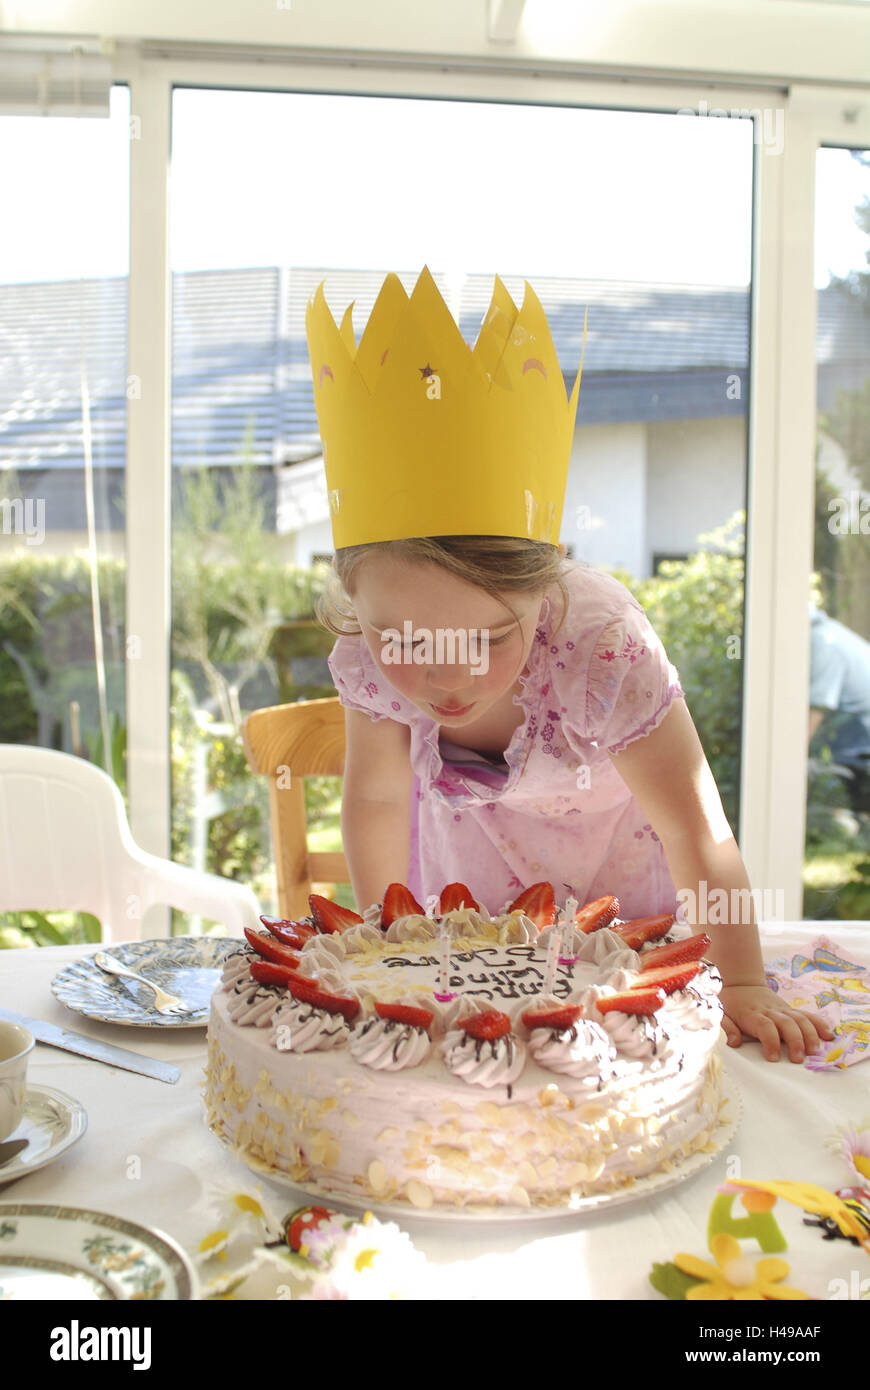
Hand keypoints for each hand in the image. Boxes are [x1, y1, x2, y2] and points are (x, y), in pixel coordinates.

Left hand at [719, 984, 835, 1062]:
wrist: (740, 982)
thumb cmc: (729, 1003)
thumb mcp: (720, 1013)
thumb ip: (726, 1027)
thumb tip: (734, 1042)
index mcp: (752, 1014)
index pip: (765, 1026)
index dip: (770, 1041)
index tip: (772, 1058)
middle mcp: (770, 1011)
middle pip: (787, 1023)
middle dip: (794, 1041)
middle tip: (798, 1059)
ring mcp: (782, 1009)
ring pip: (800, 1019)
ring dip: (810, 1035)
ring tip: (815, 1052)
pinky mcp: (790, 1009)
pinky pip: (807, 1015)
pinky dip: (819, 1024)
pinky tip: (828, 1036)